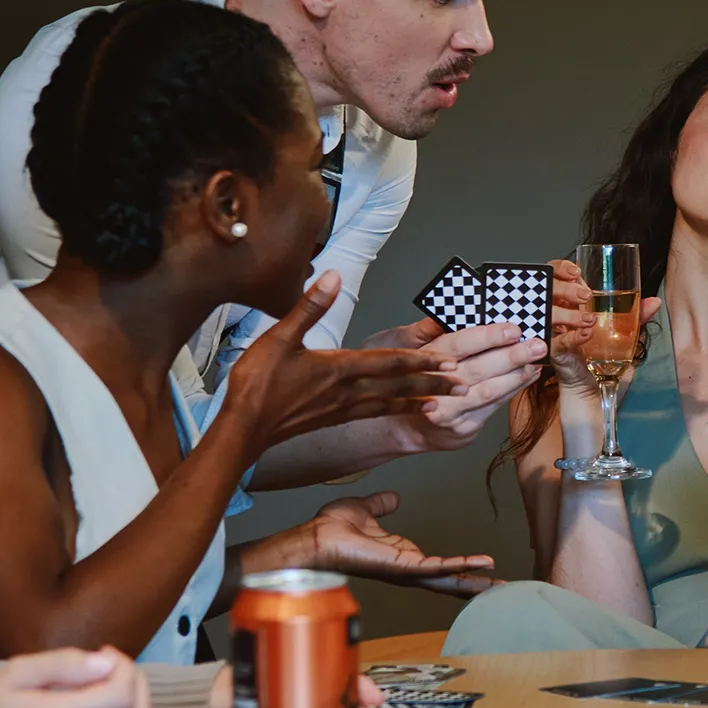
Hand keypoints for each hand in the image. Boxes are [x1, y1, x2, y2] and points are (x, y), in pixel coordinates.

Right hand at [218, 272, 458, 452]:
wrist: (243, 430)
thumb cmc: (258, 385)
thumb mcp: (279, 337)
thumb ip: (309, 306)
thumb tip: (332, 277)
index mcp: (339, 368)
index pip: (390, 362)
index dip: (423, 360)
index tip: (450, 360)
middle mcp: (348, 391)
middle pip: (399, 385)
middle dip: (433, 382)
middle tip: (464, 383)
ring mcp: (342, 408)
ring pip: (391, 402)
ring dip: (420, 399)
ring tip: (445, 401)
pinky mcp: (333, 419)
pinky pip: (375, 414)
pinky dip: (395, 411)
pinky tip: (402, 411)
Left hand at [292, 490, 497, 596]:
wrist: (317, 537)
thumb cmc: (333, 529)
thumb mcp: (366, 510)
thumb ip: (382, 505)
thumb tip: (393, 498)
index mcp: (402, 557)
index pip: (440, 566)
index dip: (463, 569)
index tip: (485, 569)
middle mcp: (408, 569)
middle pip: (450, 581)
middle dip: (477, 585)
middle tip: (504, 589)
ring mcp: (407, 571)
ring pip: (449, 580)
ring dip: (476, 582)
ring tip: (501, 585)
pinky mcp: (403, 567)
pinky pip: (437, 568)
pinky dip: (460, 566)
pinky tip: (480, 565)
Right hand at [361, 318, 548, 452]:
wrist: (402, 426)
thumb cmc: (404, 379)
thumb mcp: (400, 348)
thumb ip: (424, 331)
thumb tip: (445, 312)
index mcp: (420, 363)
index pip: (457, 347)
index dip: (487, 337)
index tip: (513, 328)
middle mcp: (434, 390)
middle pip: (478, 370)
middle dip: (512, 356)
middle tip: (536, 344)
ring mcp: (449, 412)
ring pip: (488, 392)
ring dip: (517, 376)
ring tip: (537, 361)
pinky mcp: (463, 429)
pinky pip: (493, 408)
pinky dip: (513, 390)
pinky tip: (527, 376)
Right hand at [545, 258, 662, 402]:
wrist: (597, 389)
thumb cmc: (605, 359)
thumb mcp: (624, 335)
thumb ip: (637, 318)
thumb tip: (655, 302)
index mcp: (569, 305)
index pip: (556, 278)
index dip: (561, 268)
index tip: (576, 270)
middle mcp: (558, 317)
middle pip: (549, 292)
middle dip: (565, 288)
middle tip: (584, 293)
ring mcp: (554, 335)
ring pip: (550, 316)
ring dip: (570, 313)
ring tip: (590, 318)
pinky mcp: (556, 354)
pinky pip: (560, 342)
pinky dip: (574, 337)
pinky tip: (587, 334)